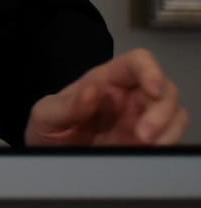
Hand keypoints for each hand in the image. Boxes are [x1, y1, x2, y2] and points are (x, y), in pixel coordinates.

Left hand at [25, 48, 188, 145]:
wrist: (50, 159)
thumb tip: (93, 91)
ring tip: (149, 146)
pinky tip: (154, 152)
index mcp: (104, 80)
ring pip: (174, 112)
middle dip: (162, 110)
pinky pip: (171, 135)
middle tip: (144, 136)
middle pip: (164, 89)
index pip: (136, 62)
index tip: (153, 89)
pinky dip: (170, 142)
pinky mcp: (147, 142)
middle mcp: (128, 95)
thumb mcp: (46, 116)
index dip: (150, 70)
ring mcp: (141, 119)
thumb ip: (66, 106)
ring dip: (169, 128)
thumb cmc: (47, 129)